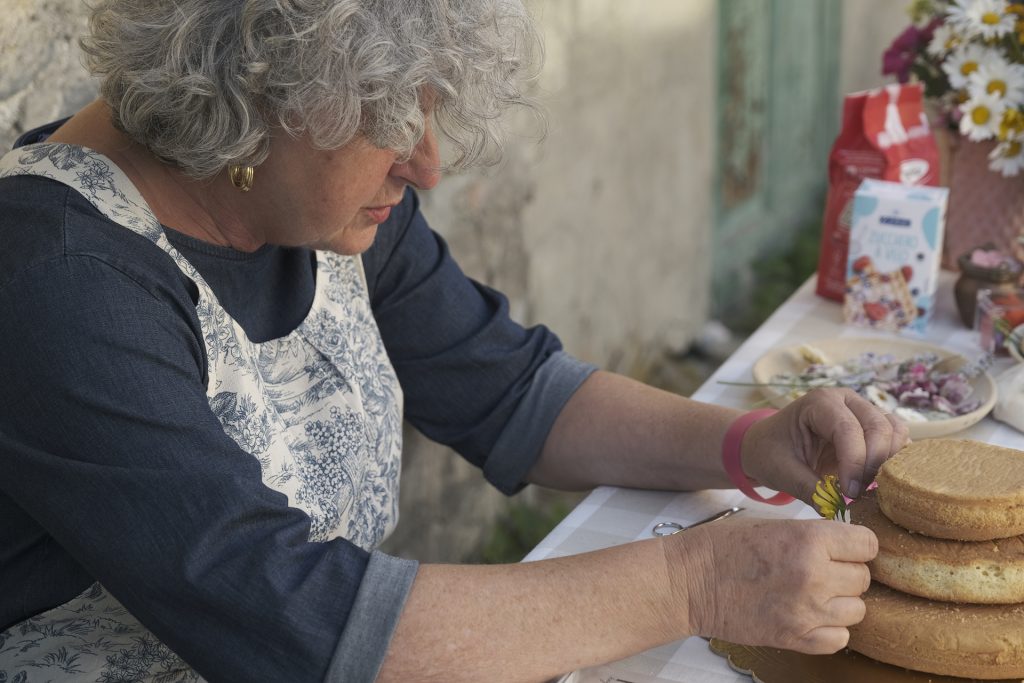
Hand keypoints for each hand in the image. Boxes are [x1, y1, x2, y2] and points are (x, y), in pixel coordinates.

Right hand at [673, 517, 875, 653]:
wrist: (689, 582)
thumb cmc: (723, 547)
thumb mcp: (773, 525)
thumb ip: (813, 536)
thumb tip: (845, 546)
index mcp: (810, 540)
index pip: (868, 545)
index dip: (856, 545)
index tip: (845, 547)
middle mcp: (815, 576)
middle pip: (863, 578)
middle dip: (846, 572)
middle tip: (820, 569)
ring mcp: (807, 612)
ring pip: (857, 610)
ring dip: (840, 601)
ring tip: (813, 593)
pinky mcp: (795, 638)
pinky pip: (840, 638)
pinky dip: (830, 629)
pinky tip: (809, 615)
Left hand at [741, 388, 909, 503]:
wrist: (767, 445)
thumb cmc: (771, 453)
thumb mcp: (784, 473)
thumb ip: (812, 489)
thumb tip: (841, 510)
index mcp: (819, 402)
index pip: (848, 429)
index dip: (855, 463)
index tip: (850, 493)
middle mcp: (846, 400)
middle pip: (878, 427)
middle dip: (873, 465)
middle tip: (859, 493)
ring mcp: (862, 410)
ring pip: (894, 431)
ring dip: (887, 462)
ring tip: (867, 486)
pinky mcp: (873, 425)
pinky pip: (897, 438)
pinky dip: (893, 460)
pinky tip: (877, 480)